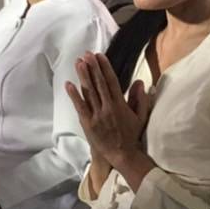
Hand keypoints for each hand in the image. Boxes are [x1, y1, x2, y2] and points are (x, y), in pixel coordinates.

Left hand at [64, 52, 151, 168]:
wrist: (122, 155)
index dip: (104, 68)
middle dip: (92, 67)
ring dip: (83, 77)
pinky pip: (80, 107)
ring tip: (78, 62)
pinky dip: (74, 95)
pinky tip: (69, 84)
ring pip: (89, 93)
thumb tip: (139, 81)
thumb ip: (140, 98)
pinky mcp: (87, 124)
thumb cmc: (131, 135)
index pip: (111, 82)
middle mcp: (107, 108)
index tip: (99, 56)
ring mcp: (96, 116)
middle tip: (87, 54)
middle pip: (98, 84)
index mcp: (120, 105)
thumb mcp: (140, 116)